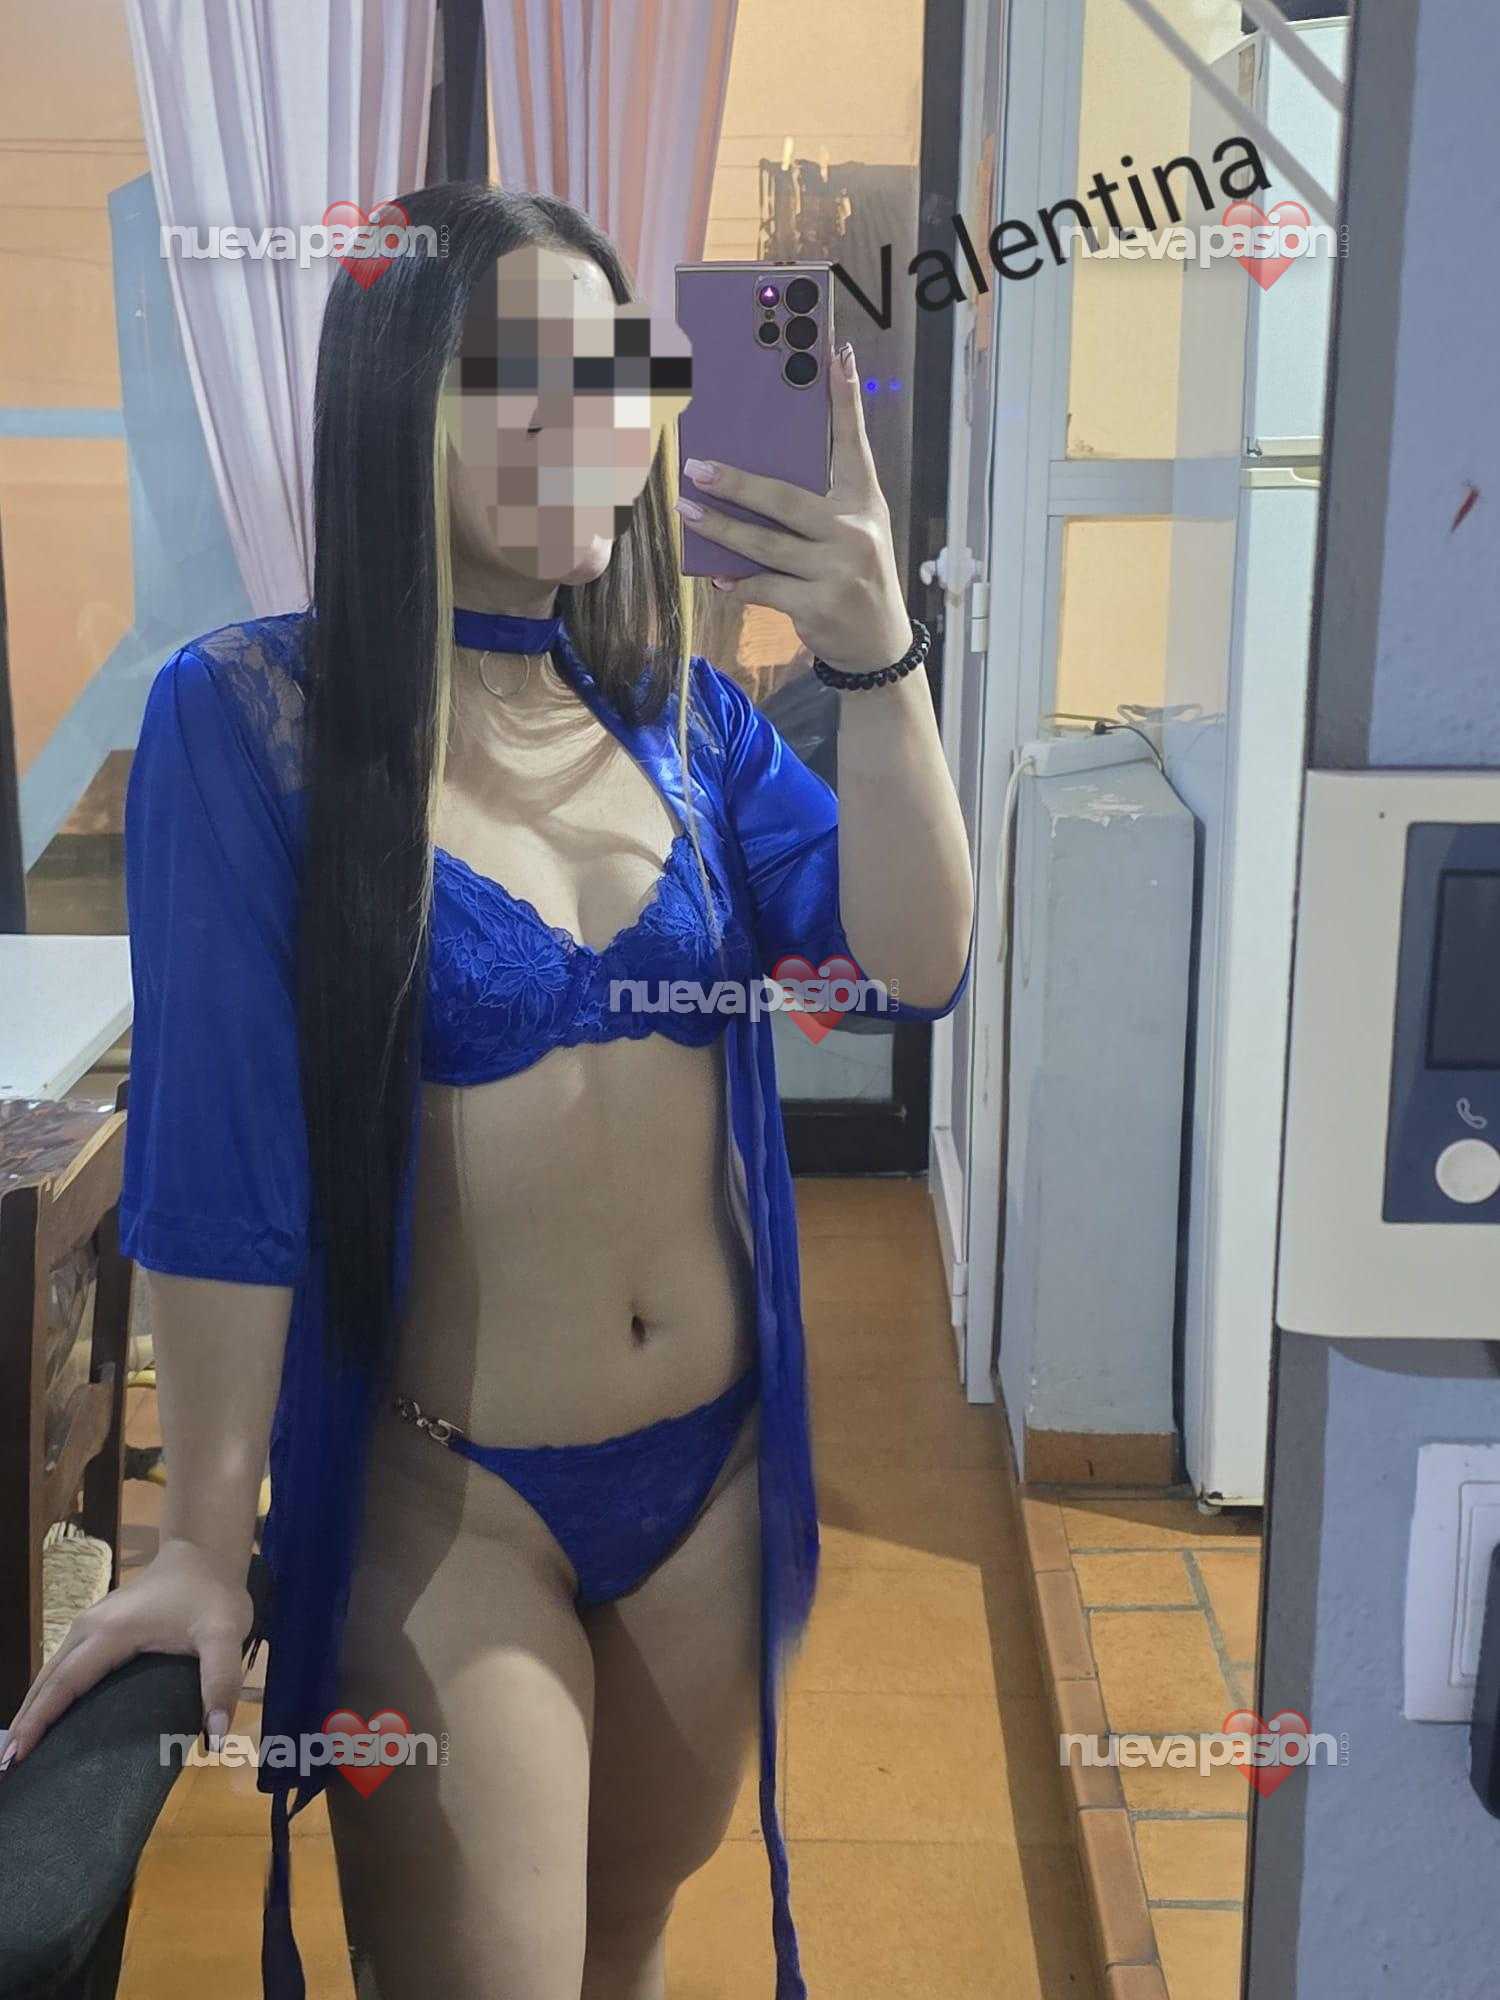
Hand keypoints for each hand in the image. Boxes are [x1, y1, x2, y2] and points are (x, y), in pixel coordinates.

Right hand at [0, 1537, 252, 1772]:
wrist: (207, 1553)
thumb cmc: (213, 1594)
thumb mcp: (226, 1633)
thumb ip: (221, 1681)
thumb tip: (216, 1737)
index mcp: (111, 1632)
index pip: (65, 1683)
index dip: (40, 1720)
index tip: (15, 1756)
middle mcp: (89, 1627)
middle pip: (47, 1680)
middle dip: (25, 1721)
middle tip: (6, 1766)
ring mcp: (89, 1624)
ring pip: (52, 1672)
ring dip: (33, 1708)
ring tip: (18, 1751)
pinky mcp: (97, 1628)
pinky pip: (64, 1666)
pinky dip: (49, 1693)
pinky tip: (47, 1717)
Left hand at [675, 341, 913, 675]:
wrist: (879, 645)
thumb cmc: (855, 577)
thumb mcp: (853, 532)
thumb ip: (817, 503)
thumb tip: (749, 479)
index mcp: (864, 501)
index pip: (854, 442)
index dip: (845, 399)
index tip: (834, 354)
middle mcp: (855, 531)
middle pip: (784, 499)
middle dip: (735, 484)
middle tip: (695, 467)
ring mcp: (838, 570)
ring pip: (764, 546)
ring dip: (720, 529)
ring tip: (686, 511)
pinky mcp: (819, 605)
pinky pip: (763, 587)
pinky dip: (736, 582)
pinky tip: (717, 576)